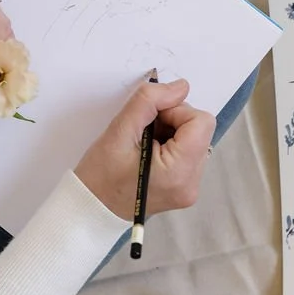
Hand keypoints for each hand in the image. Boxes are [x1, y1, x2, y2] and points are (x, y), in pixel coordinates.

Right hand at [75, 80, 215, 218]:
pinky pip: (188, 153)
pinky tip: (149, 154)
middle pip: (200, 130)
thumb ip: (150, 101)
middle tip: (144, 133)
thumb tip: (181, 87)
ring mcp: (190, 188)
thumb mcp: (119, 131)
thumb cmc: (100, 176)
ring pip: (195, 139)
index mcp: (179, 173)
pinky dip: (171, 146)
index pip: (201, 122)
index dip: (176, 111)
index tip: (151, 120)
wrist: (92, 208)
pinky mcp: (185, 188)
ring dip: (171, 133)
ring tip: (144, 145)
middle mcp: (191, 184)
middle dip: (173, 122)